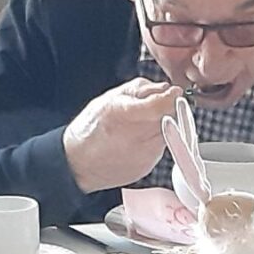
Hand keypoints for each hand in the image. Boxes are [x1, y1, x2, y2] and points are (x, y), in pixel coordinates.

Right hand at [62, 77, 179, 193]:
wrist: (79, 164)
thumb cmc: (90, 130)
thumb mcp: (109, 98)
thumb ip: (140, 89)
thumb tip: (163, 88)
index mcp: (126, 114)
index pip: (163, 104)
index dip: (172, 96)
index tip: (174, 92)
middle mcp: (138, 136)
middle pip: (170, 118)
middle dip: (166, 110)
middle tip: (153, 109)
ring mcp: (145, 154)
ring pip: (169, 133)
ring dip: (161, 126)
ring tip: (140, 126)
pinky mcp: (148, 166)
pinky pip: (160, 148)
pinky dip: (154, 141)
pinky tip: (136, 141)